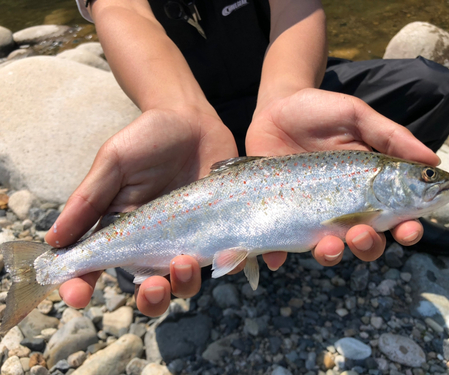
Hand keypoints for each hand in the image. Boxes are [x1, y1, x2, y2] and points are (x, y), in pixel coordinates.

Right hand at [45, 108, 237, 315]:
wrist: (193, 120)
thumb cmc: (148, 139)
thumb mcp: (114, 163)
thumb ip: (88, 200)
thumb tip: (54, 241)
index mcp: (120, 230)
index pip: (96, 269)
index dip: (82, 288)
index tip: (77, 295)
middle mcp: (153, 243)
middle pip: (148, 291)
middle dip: (149, 299)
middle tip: (151, 285)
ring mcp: (187, 240)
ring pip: (184, 284)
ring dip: (182, 284)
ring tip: (184, 261)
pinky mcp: (217, 232)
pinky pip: (222, 261)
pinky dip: (223, 265)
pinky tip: (224, 254)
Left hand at [245, 88, 440, 269]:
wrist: (276, 108)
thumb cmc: (320, 112)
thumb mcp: (356, 117)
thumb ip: (391, 137)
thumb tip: (434, 160)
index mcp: (368, 187)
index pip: (395, 216)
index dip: (407, 228)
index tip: (408, 229)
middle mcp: (343, 206)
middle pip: (365, 240)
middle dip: (368, 245)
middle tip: (362, 231)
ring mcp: (312, 213)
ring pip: (329, 248)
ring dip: (332, 254)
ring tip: (329, 244)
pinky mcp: (283, 214)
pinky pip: (281, 244)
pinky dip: (279, 256)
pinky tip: (276, 258)